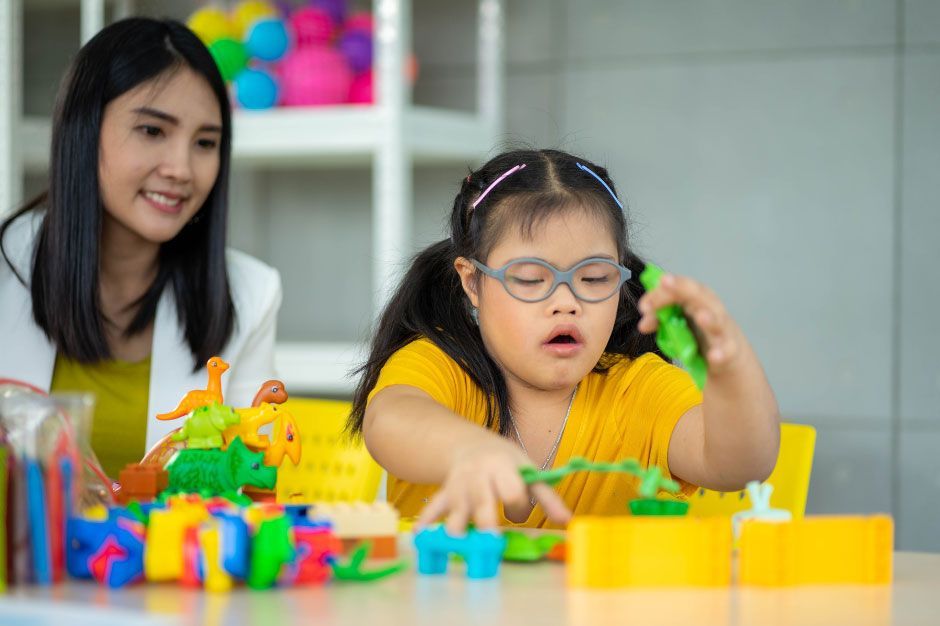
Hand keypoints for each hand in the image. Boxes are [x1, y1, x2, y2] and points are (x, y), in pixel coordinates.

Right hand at [415, 439, 570, 534]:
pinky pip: (434, 507)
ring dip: (456, 527)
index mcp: (503, 466)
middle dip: (487, 522)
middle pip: (483, 501)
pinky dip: (426, 521)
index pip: (512, 489)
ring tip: (458, 544)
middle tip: (491, 542)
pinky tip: (420, 535)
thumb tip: (568, 520)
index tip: (518, 513)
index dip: (517, 506)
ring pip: (457, 508)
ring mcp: (460, 484)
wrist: (469, 445)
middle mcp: (479, 474)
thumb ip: (547, 496)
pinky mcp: (445, 494)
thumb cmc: (505, 463)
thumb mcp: (528, 471)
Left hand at [637, 273, 743, 374]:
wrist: (728, 357)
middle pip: (698, 295)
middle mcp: (711, 309)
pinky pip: (726, 351)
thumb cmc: (701, 334)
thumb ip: (660, 320)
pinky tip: (713, 356)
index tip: (644, 307)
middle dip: (681, 287)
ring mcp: (722, 330)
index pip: (678, 287)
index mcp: (696, 299)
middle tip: (664, 282)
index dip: (661, 292)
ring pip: (717, 321)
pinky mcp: (730, 351)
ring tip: (700, 317)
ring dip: (709, 319)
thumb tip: (642, 324)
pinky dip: (720, 353)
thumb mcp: (679, 325)